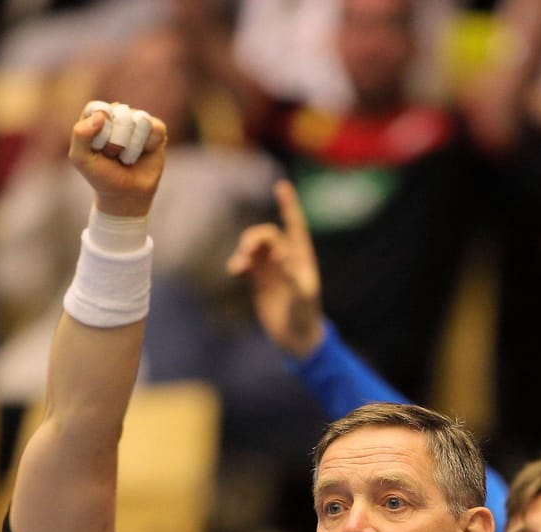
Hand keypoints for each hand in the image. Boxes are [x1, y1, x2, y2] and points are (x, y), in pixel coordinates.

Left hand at [68, 100, 166, 217]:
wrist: (126, 196)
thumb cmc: (101, 175)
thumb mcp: (81, 159)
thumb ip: (80, 135)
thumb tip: (102, 115)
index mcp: (97, 115)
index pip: (99, 109)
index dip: (100, 131)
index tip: (99, 149)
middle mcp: (118, 113)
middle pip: (121, 114)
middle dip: (117, 142)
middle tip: (114, 155)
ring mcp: (138, 119)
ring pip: (140, 121)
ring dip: (132, 147)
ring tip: (127, 156)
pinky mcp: (156, 129)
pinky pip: (155, 129)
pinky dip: (147, 146)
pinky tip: (143, 154)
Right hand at [226, 179, 323, 358]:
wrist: (296, 337)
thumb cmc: (305, 314)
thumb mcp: (303, 296)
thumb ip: (292, 275)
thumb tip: (280, 255)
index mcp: (301, 256)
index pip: (294, 225)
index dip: (289, 205)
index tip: (282, 186)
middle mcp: (285, 257)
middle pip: (266, 235)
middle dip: (255, 238)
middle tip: (248, 251)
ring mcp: (270, 268)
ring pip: (252, 248)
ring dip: (244, 250)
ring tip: (239, 267)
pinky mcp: (257, 281)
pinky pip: (244, 264)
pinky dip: (238, 264)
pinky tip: (235, 271)